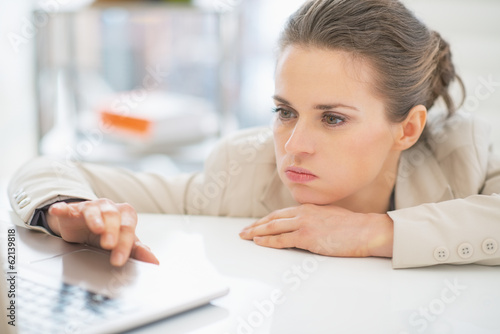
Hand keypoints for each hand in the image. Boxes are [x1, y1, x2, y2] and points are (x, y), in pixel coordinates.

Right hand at [47, 199, 159, 266]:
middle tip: (109, 245)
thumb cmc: (108, 233)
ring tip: (97, 228)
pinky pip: (66, 207)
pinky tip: (58, 211)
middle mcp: (109, 208)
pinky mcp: (71, 210)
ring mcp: (90, 207)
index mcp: (124, 215)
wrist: (84, 225)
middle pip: (113, 216)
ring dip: (95, 218)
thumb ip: (137, 250)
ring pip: (94, 209)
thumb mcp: (123, 241)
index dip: (125, 243)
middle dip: (112, 231)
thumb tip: (154, 261)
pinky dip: (62, 209)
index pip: (128, 227)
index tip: (120, 259)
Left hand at [239, 204, 393, 257]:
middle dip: (256, 226)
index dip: (266, 220)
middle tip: (243, 231)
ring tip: (245, 236)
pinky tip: (259, 242)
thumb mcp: (329, 215)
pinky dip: (268, 241)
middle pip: (273, 219)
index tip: (256, 225)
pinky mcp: (307, 237)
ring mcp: (304, 224)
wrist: (365, 230)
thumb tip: (306, 224)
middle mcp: (303, 213)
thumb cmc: (352, 226)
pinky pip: (282, 239)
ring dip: (257, 232)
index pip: (281, 214)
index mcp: (308, 208)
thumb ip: (315, 217)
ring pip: (274, 227)